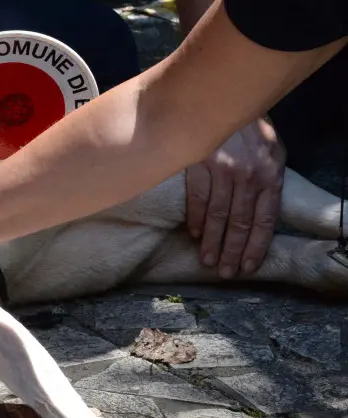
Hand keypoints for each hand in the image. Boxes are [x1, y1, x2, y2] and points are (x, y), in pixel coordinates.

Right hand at [185, 118, 285, 277]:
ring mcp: (222, 170)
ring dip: (211, 241)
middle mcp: (248, 175)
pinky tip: (193, 234)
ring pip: (217, 214)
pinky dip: (194, 218)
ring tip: (207, 260)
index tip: (248, 266)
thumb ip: (267, 180)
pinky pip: (197, 197)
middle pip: (239, 222)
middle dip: (232, 250)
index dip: (256, 246)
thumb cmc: (250, 128)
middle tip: (225, 272)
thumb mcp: (271, 151)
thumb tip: (260, 214)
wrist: (228, 95)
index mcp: (270, 174)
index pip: (264, 219)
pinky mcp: (199, 163)